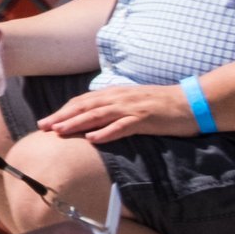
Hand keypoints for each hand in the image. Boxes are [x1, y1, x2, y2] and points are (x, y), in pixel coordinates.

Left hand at [39, 83, 196, 143]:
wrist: (192, 102)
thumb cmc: (162, 105)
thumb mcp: (132, 102)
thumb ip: (114, 107)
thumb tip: (94, 118)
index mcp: (114, 93)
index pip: (82, 101)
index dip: (63, 111)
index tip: (46, 121)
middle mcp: (119, 98)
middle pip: (84, 107)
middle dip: (62, 116)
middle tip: (42, 127)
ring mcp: (131, 108)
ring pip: (98, 115)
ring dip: (77, 123)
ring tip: (59, 132)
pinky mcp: (145, 119)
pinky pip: (122, 126)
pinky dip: (106, 132)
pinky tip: (93, 139)